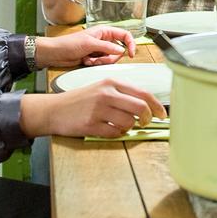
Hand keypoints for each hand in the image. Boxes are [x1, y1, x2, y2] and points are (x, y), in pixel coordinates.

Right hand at [23, 79, 165, 138]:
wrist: (54, 109)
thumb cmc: (79, 100)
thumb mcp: (101, 88)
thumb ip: (122, 93)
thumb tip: (146, 104)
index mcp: (111, 83)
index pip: (143, 93)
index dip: (157, 105)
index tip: (162, 114)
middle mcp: (106, 94)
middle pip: (140, 108)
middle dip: (147, 118)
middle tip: (145, 122)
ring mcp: (99, 110)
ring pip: (129, 122)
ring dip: (129, 127)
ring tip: (120, 124)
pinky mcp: (92, 125)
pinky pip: (115, 133)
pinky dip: (116, 134)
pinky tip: (109, 129)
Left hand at [35, 25, 133, 68]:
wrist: (55, 54)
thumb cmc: (68, 44)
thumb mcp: (89, 44)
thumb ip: (107, 47)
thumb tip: (122, 51)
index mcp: (104, 31)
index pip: (124, 36)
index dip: (130, 44)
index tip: (131, 54)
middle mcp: (103, 39)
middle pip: (118, 51)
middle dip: (109, 57)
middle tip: (98, 58)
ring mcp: (99, 49)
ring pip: (110, 59)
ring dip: (100, 61)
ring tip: (89, 59)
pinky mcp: (94, 58)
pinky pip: (102, 63)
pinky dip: (95, 64)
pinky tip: (85, 61)